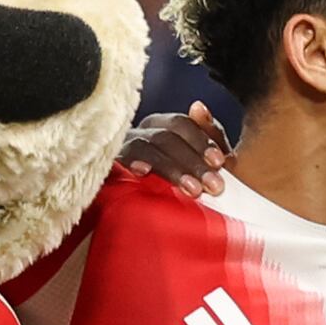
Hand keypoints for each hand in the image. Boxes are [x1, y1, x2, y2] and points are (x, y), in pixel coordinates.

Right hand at [116, 107, 230, 193]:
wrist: (128, 218)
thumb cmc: (169, 188)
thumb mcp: (197, 164)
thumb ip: (207, 138)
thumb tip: (199, 106)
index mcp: (160, 128)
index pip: (182, 125)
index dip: (202, 141)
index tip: (219, 162)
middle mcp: (140, 133)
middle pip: (166, 136)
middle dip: (193, 160)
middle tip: (214, 185)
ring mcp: (121, 148)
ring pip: (145, 146)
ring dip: (171, 167)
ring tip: (192, 189)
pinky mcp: (106, 165)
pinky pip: (116, 159)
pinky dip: (131, 162)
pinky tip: (143, 172)